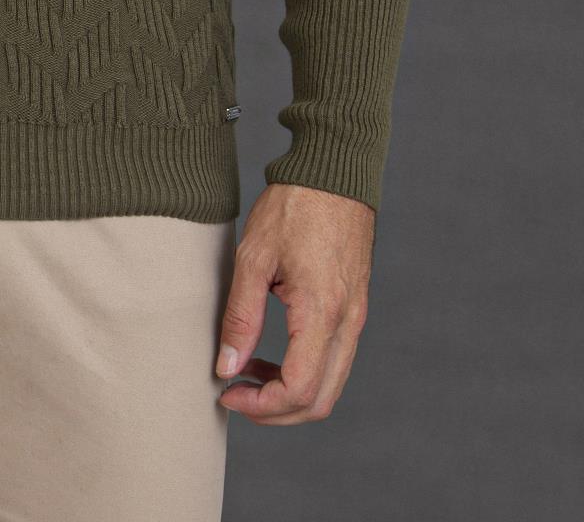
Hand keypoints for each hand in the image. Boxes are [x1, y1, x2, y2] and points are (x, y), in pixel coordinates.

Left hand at [213, 182, 372, 424]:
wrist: (334, 172)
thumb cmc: (293, 206)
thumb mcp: (254, 256)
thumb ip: (241, 317)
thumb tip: (227, 368)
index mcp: (322, 311)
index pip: (298, 390)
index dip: (261, 405)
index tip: (228, 394)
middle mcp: (347, 323)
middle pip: (319, 401)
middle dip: (275, 412)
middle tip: (236, 395)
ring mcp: (356, 318)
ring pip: (329, 385)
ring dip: (289, 393)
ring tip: (246, 372)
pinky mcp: (355, 309)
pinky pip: (334, 360)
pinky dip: (303, 372)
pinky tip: (271, 353)